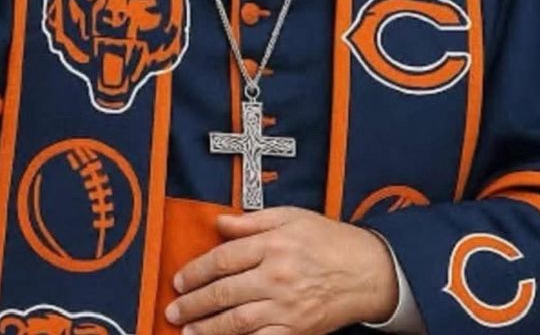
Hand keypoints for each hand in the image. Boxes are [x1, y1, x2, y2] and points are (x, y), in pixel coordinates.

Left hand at [164, 207, 398, 333]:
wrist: (365, 271)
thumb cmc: (328, 240)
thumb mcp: (291, 217)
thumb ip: (252, 221)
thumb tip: (219, 223)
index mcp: (274, 244)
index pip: (224, 258)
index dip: (197, 271)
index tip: (180, 279)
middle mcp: (277, 276)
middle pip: (225, 292)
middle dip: (194, 303)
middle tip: (174, 308)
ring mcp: (286, 307)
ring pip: (238, 321)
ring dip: (208, 328)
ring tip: (188, 331)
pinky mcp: (296, 330)